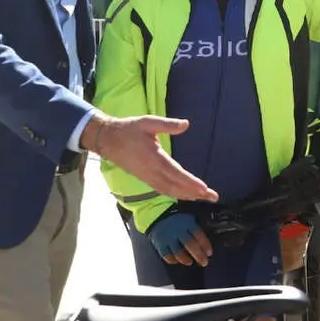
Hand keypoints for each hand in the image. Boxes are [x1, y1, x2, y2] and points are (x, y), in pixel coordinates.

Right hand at [84, 114, 217, 201]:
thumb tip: (186, 124)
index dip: (190, 182)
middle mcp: (151, 171)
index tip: (204, 188)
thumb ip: (167, 124)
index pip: (176, 173)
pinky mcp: (144, 178)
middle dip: (195, 193)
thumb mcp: (148, 122)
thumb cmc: (128, 129)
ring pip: (170, 191)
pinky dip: (176, 194)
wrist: (107, 140)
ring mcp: (147, 177)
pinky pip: (162, 190)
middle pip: (176, 186)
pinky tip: (186, 195)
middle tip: (213, 197)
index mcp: (154, 158)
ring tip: (204, 198)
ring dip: (187, 196)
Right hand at [147, 211, 212, 266]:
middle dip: (198, 255)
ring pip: (178, 252)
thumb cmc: (177, 218)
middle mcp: (178, 230)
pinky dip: (172, 260)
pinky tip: (176, 261)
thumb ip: (197, 226)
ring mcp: (168, 238)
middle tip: (204, 262)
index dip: (205, 245)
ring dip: (185, 259)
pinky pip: (166, 255)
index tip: (209, 253)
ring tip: (190, 262)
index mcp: (188, 223)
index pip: (199, 234)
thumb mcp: (189, 218)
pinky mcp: (160, 243)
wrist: (158, 215)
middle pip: (190, 244)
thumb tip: (209, 236)